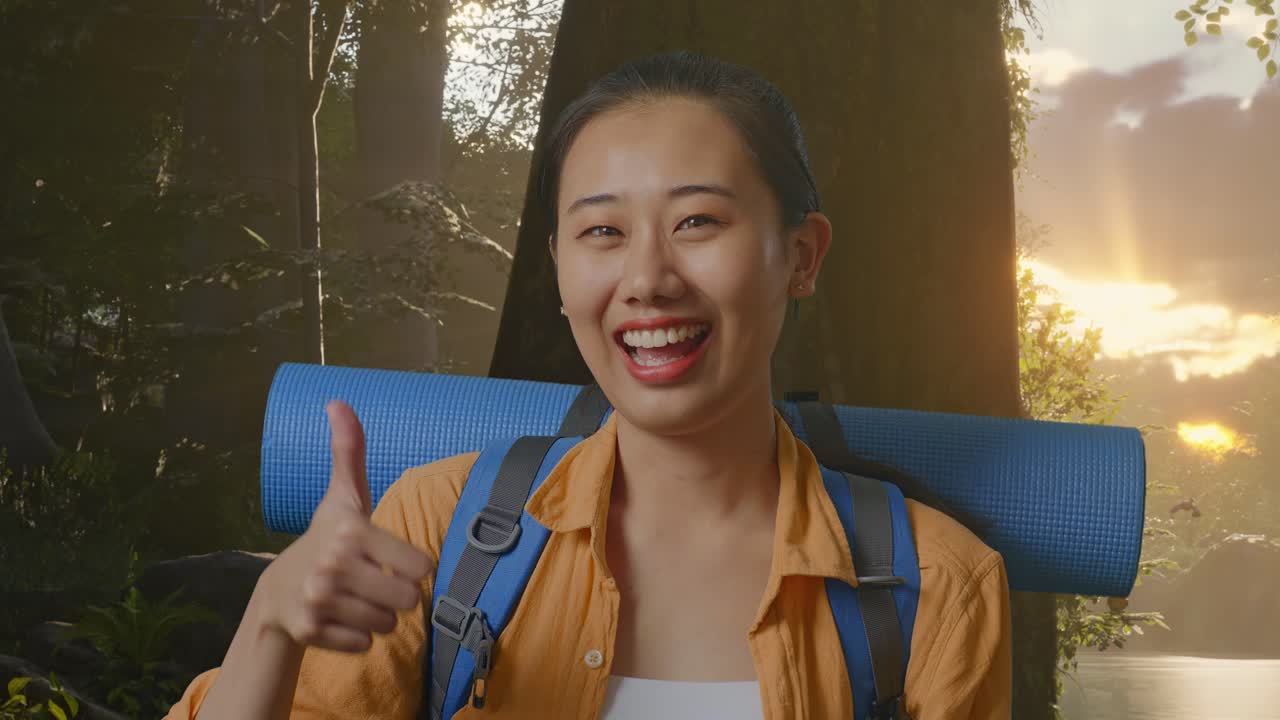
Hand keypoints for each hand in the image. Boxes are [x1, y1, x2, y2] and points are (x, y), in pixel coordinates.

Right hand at [255, 400, 432, 652]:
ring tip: (357, 599)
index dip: (411, 567)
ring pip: (387, 625)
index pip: (421, 566)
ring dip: (379, 617)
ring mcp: (320, 600)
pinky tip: (341, 619)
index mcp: (351, 530)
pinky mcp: (311, 632)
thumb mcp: (343, 496)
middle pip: (409, 600)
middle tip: (374, 584)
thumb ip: (350, 451)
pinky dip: (358, 638)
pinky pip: (364, 645)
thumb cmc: (325, 538)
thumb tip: (338, 402)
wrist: (277, 591)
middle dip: (398, 596)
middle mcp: (333, 564)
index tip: (389, 559)